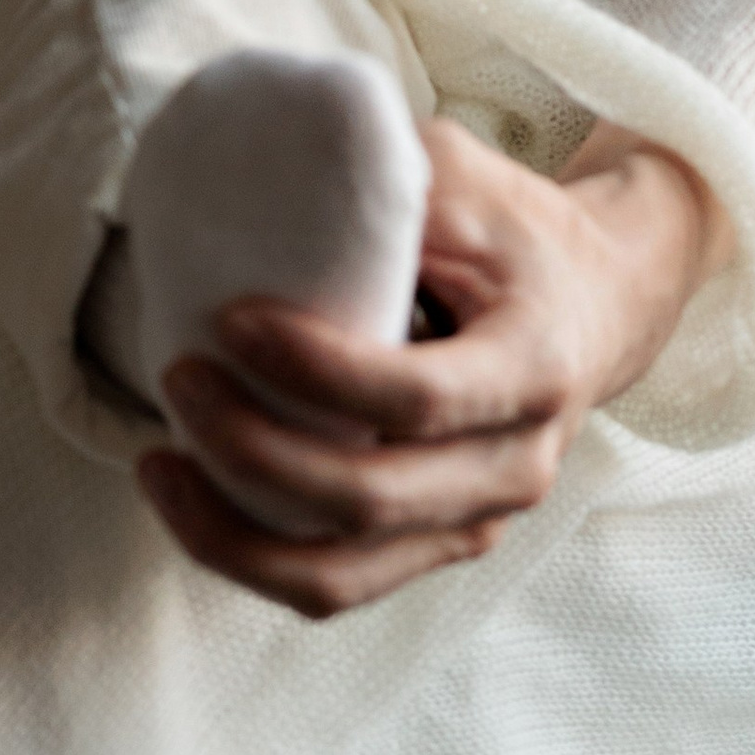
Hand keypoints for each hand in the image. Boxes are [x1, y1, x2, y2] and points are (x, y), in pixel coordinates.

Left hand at [137, 120, 726, 616]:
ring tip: (158, 464)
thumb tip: (269, 170)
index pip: (417, 398)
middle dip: (252, 449)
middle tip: (178, 377)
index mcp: (534, 367)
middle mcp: (515, 466)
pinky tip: (191, 495)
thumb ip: (388, 180)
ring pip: (340, 574)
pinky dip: (251, 552)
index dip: (315, 371)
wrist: (596, 305)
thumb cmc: (515, 229)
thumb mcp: (467, 179)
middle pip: (368, 498)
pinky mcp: (435, 544)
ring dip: (233, 529)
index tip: (230, 320)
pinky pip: (335, 584)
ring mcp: (476, 521)